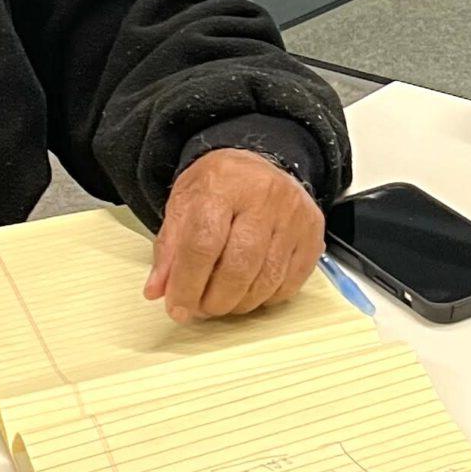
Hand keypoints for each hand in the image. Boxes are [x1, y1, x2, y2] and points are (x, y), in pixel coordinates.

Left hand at [144, 149, 324, 323]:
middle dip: (214, 300)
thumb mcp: (183, 203)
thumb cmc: (219, 187)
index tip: (177, 308)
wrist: (262, 163)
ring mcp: (293, 216)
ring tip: (222, 302)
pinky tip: (249, 291)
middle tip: (200, 309)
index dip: (187, 284)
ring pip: (267, 280)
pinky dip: (266, 297)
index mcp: (223, 184)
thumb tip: (157, 291)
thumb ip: (169, 247)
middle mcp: (264, 197)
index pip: (202, 244)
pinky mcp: (313, 233)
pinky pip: (290, 283)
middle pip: (238, 267)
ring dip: (239, 303)